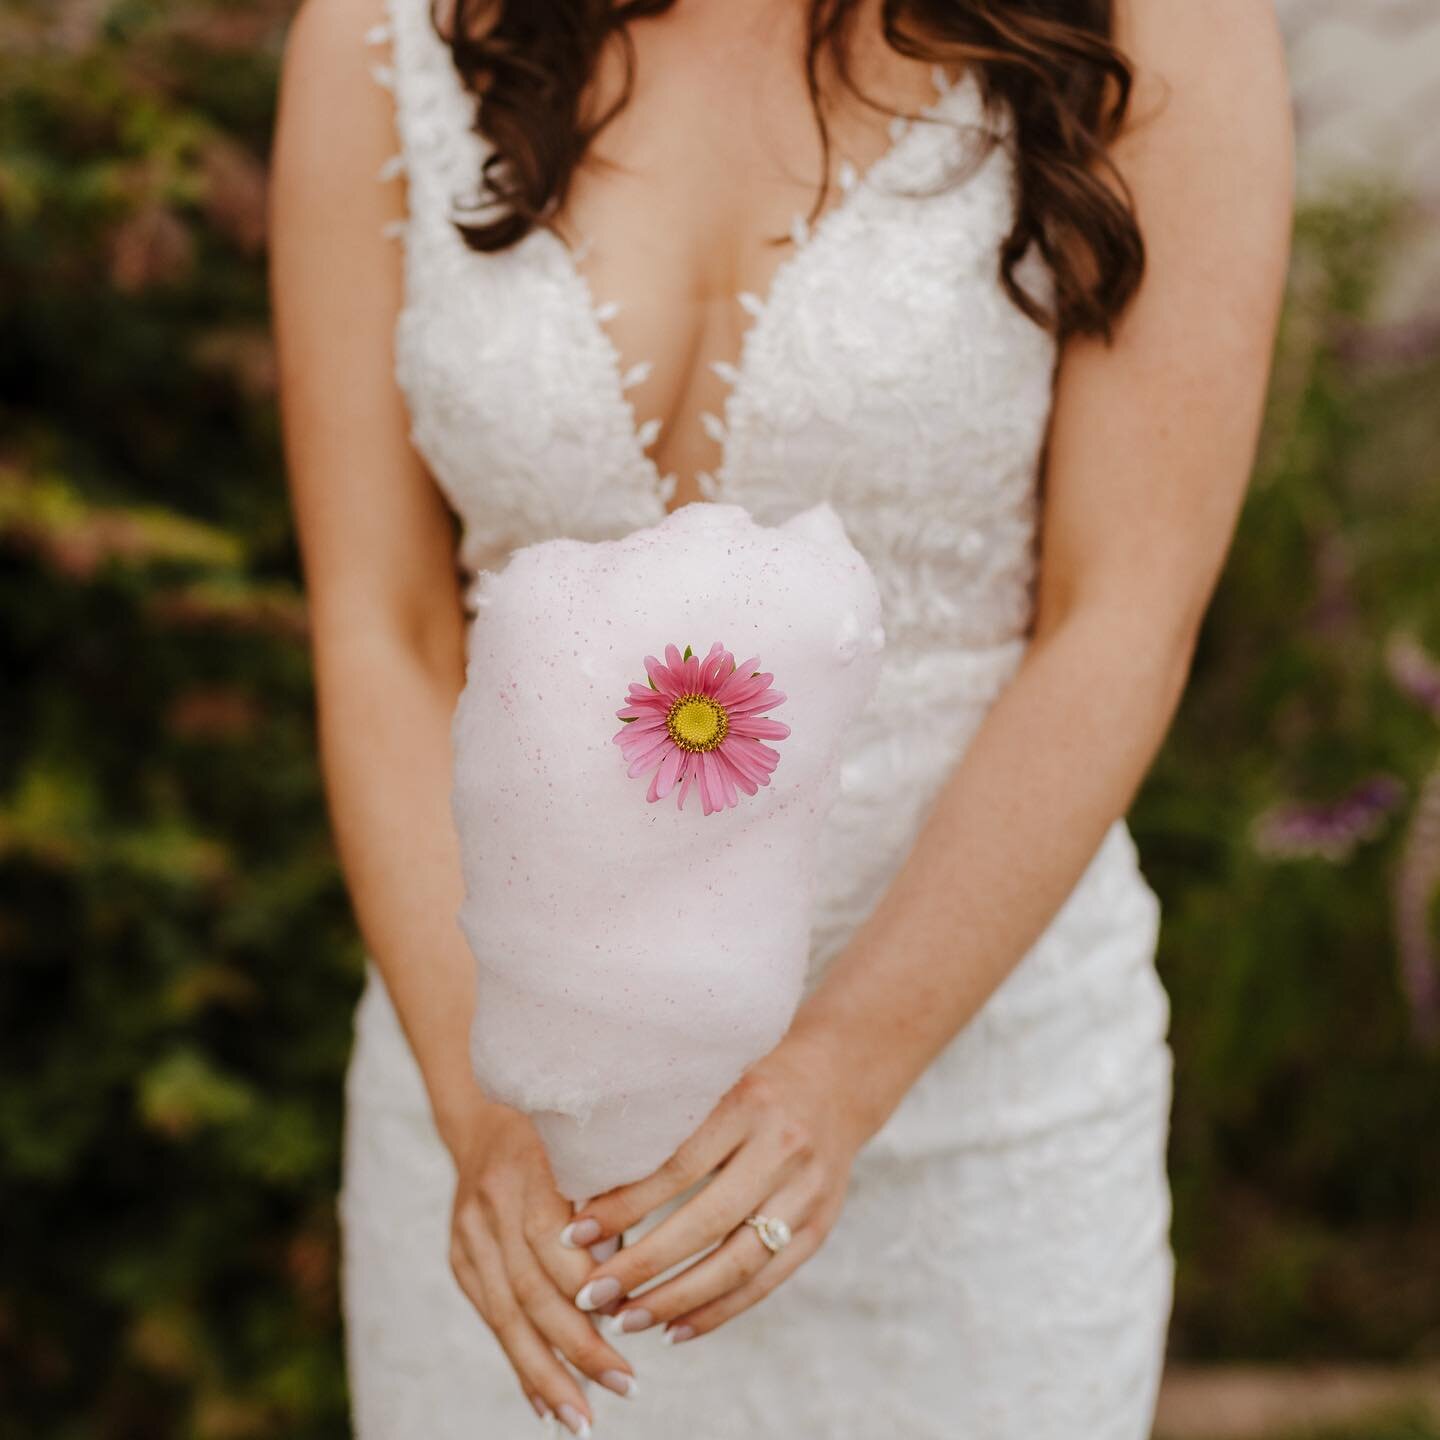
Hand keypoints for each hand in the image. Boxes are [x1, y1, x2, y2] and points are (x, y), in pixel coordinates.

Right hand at [449, 1099, 637, 1432]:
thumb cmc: (569, 1127)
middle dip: (576, 1349)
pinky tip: (544, 1402)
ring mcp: (468, 1230)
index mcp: (531, 1166)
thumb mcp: (597, 1140)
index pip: (553, 1245)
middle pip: (531, 1290)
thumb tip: (635, 1280)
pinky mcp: (460, 1254)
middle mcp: (492, 1200)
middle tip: (625, 1387)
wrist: (487, 1109)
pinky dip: (518, 1361)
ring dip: (545, 1373)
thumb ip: (616, 1194)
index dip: (590, 1291)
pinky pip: (490, 1316)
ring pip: (506, 1314)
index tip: (631, 1329)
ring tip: (581, 1420)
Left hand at [562, 1030, 867, 1342]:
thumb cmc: (750, 1082)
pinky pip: (766, 1281)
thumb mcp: (712, 1084)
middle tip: (589, 1295)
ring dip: (676, 1300)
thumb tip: (585, 1185)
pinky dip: (719, 1311)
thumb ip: (665, 1127)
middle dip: (642, 1266)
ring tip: (625, 1320)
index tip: (574, 1235)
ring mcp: (807, 1191)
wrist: (837, 1080)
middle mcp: (781, 1148)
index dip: (624, 1206)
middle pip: (706, 1222)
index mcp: (746, 1103)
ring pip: (737, 1261)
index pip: (677, 1168)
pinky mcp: (821, 1226)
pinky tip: (675, 1330)